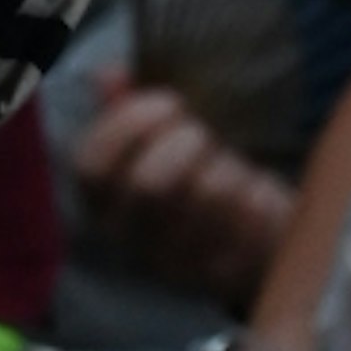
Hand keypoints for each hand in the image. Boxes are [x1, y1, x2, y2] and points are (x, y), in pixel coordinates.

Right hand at [72, 77, 292, 308]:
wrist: (245, 242)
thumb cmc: (190, 176)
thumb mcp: (153, 140)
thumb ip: (125, 104)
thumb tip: (111, 75)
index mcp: (102, 205)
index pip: (93, 168)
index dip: (128, 124)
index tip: (169, 101)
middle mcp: (131, 242)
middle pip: (150, 185)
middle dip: (186, 141)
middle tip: (203, 132)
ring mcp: (179, 265)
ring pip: (207, 195)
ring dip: (226, 163)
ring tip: (228, 161)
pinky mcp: (228, 274)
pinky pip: (249, 214)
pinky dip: (257, 187)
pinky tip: (252, 189)